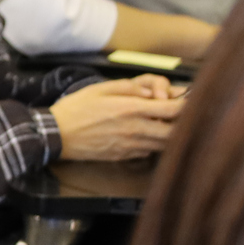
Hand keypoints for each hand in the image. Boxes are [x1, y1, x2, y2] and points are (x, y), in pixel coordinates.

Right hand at [49, 76, 185, 161]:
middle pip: (176, 131)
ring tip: (163, 123)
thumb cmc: (76, 109)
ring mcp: (131, 146)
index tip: (186, 99)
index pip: (174, 109)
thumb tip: (151, 93)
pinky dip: (153, 143)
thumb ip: (130, 87)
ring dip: (169, 134)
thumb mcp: (101, 88)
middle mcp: (136, 130)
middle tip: (178, 113)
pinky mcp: (124, 156)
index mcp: (132, 109)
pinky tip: (144, 134)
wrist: (57, 135)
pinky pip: (148, 151)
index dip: (186, 104)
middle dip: (182, 122)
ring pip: (164, 144)